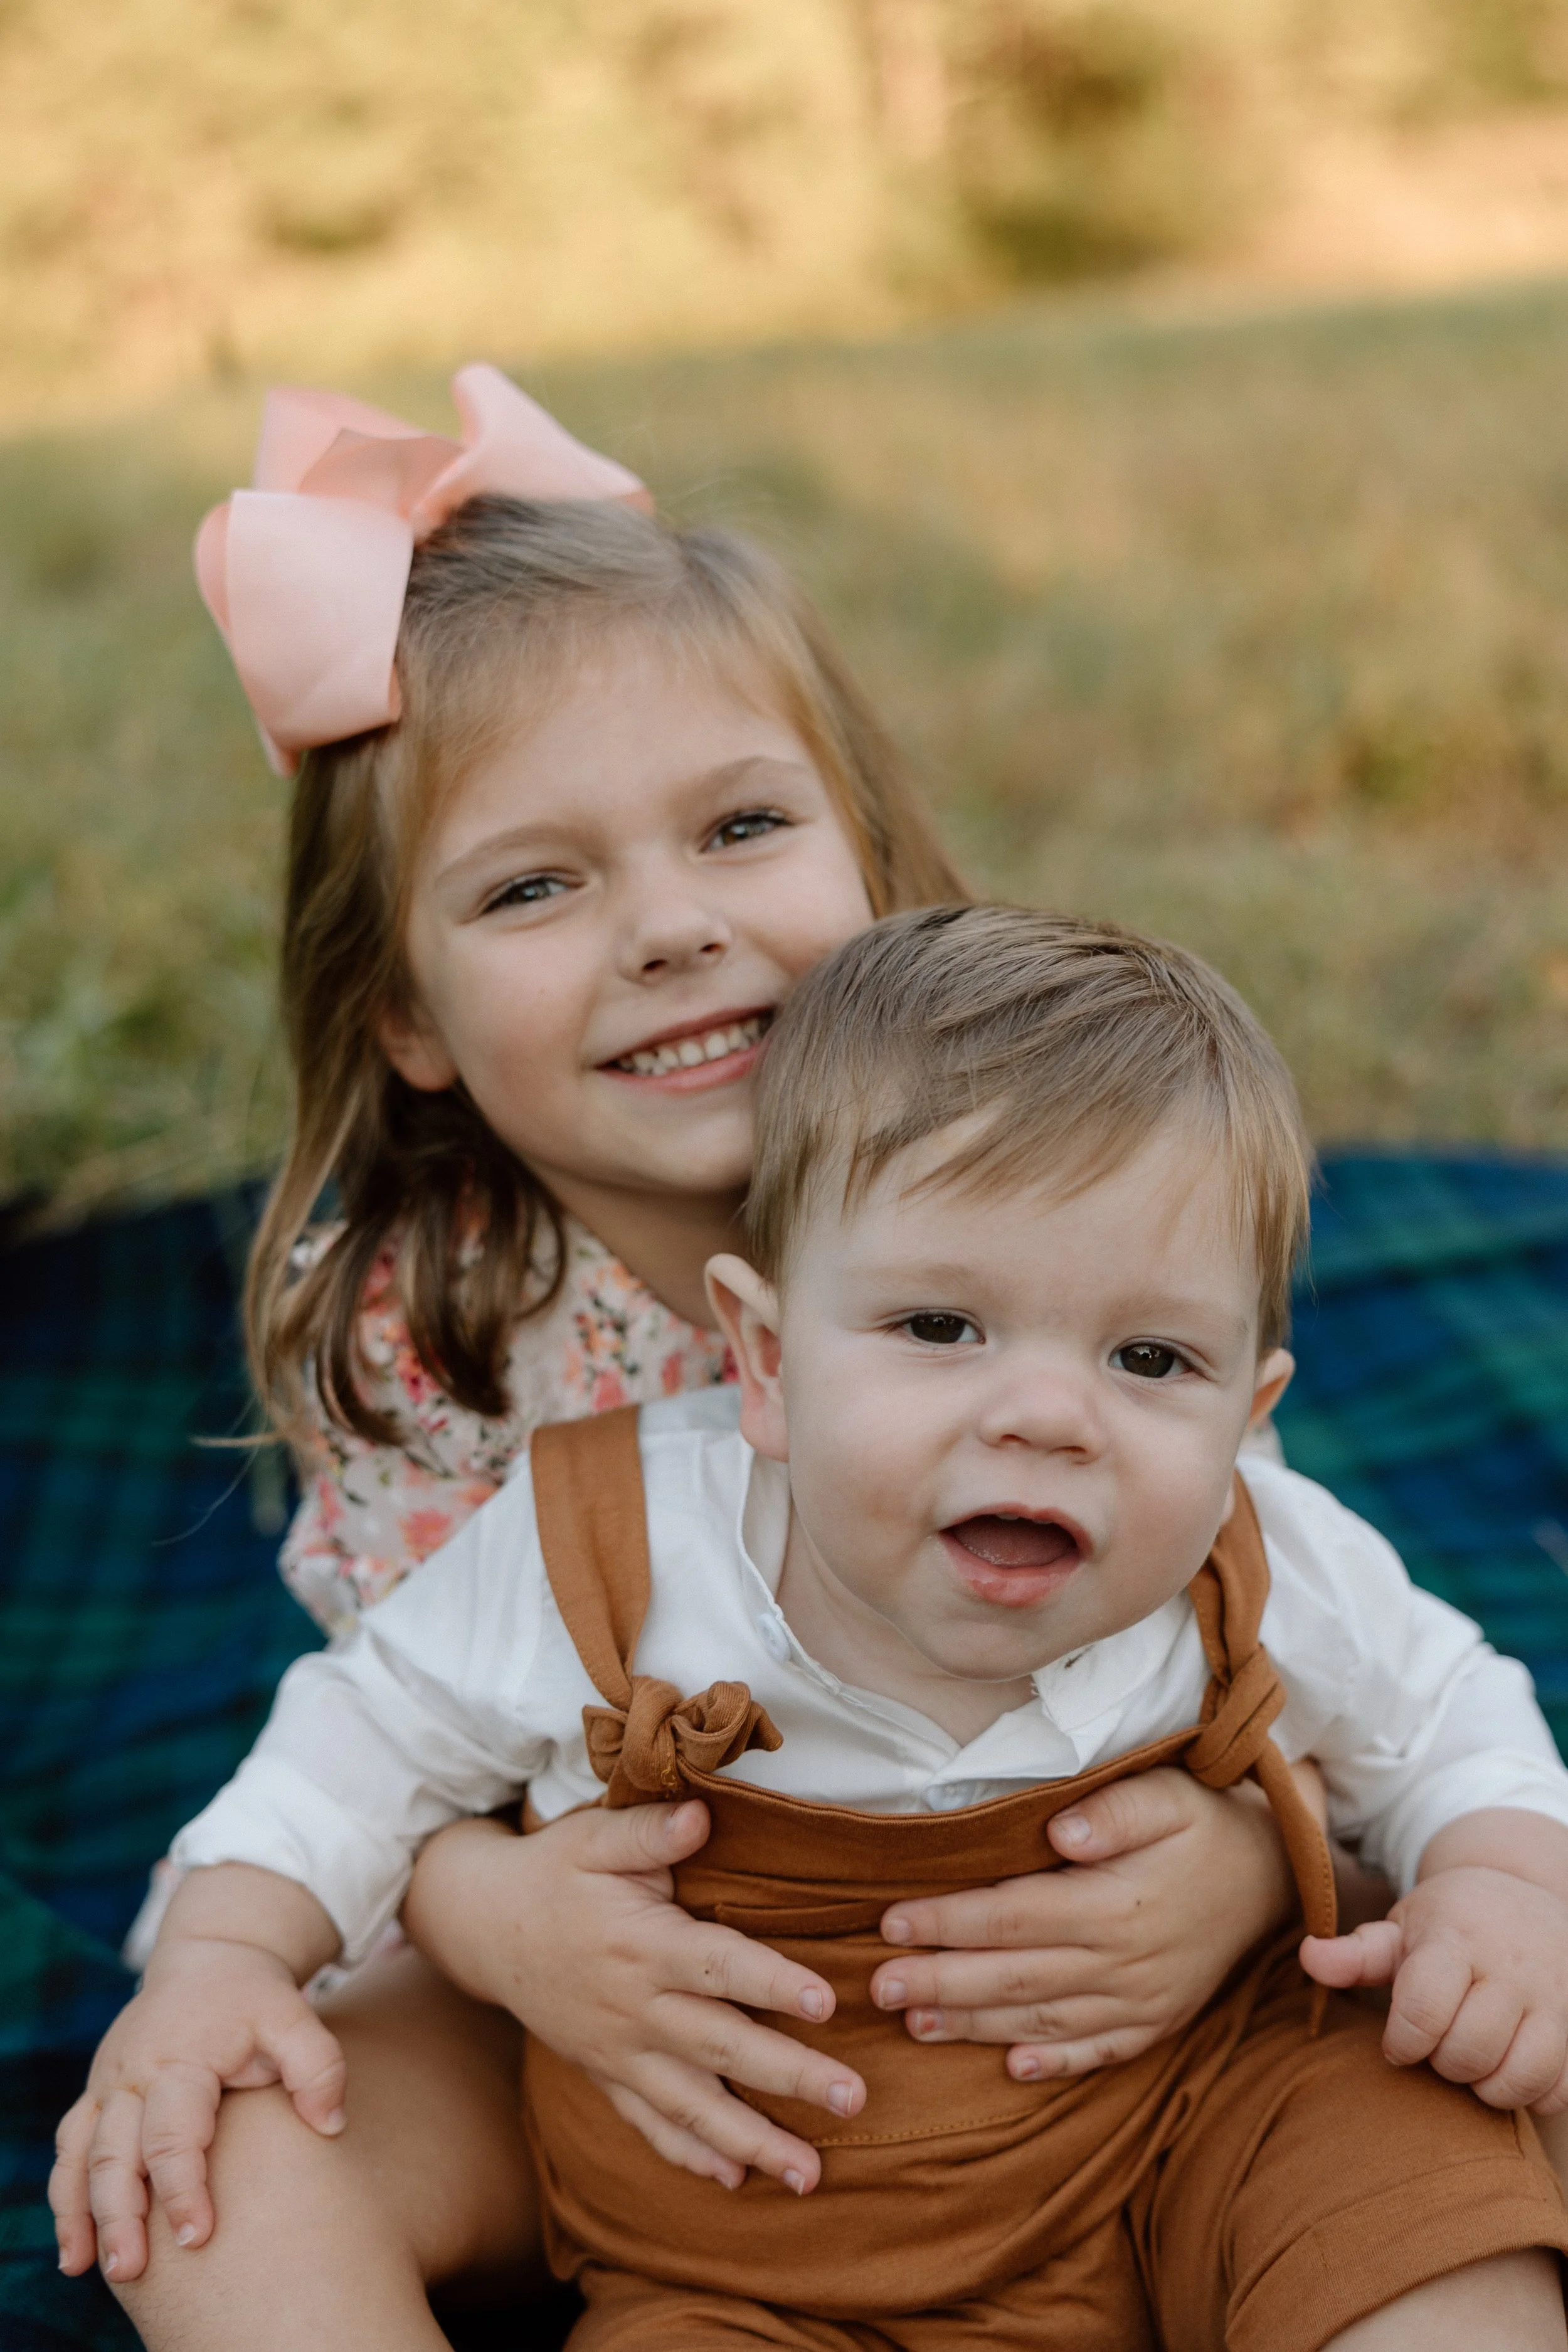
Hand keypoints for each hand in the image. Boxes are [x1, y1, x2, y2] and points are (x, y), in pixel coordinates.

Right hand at [49, 1928, 345, 2283]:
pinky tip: (75, 2246)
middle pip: (117, 2153)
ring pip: (82, 2155)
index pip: (174, 2134)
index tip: (197, 2237)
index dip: (182, 2187)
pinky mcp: (97, 2094)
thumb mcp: (293, 2016)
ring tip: (90, 2266)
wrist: (211, 1957)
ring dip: (82, 2213)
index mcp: (180, 2060)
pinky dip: (65, 2196)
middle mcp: (133, 2075)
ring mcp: (108, 2084)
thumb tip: (331, 2125)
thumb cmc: (255, 1999)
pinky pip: (70, 2147)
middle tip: (130, 2270)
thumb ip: (318, 2066)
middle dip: (120, 2215)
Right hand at [403, 1803, 864, 2194]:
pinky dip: (689, 2156)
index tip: (828, 2001)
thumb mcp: (593, 1836)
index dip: (772, 1983)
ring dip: (752, 2142)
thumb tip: (701, 1815)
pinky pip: (649, 2125)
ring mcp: (619, 2051)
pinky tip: (735, 2181)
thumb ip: (649, 1831)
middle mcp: (635, 2008)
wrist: (483, 1926)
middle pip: (722, 2048)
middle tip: (854, 2099)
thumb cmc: (554, 1871)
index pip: (718, 1967)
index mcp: (643, 1944)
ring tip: (810, 2175)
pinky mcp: (606, 2074)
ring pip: (692, 2107)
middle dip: (790, 2077)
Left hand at [868, 1767, 1303, 2079]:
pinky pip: (1099, 2053)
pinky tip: (1010, 2069)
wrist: (1275, 1875)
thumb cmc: (1205, 1823)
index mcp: (1117, 1904)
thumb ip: (1114, 1811)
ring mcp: (1143, 2002)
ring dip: (975, 2027)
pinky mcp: (1158, 2023)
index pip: (1012, 1915)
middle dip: (940, 1983)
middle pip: (1015, 1977)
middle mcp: (1125, 1963)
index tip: (891, 1922)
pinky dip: (1053, 2065)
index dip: (948, 1921)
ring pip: (1044, 2022)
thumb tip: (1059, 1832)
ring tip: (915, 2025)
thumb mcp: (1168, 1795)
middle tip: (876, 1987)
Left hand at [1302, 1865, 1567, 2113]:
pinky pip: (1557, 2092)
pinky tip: (1510, 2065)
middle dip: (1441, 2060)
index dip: (1402, 2040)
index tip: (1398, 2040)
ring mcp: (1554, 2001)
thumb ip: (1356, 1952)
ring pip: (1516, 2078)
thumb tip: (1308, 1958)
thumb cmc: (1454, 1922)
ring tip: (1472, 2056)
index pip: (1424, 2009)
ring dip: (1484, 2084)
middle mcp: (1512, 1968)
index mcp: (1458, 1937)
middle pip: (1467, 2051)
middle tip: (1439, 2040)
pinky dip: (1530, 2094)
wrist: (1530, 1896)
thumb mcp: (1405, 1927)